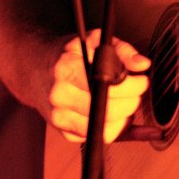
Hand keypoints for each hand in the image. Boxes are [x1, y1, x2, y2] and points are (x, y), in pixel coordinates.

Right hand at [48, 29, 149, 143]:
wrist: (36, 69)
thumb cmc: (70, 54)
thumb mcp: (95, 40)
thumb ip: (122, 50)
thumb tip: (142, 64)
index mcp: (66, 69)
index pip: (107, 85)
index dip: (132, 85)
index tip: (142, 80)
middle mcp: (59, 96)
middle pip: (108, 109)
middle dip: (132, 101)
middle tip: (138, 91)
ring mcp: (59, 117)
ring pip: (105, 128)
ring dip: (125, 118)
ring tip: (127, 102)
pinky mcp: (64, 132)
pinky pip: (98, 137)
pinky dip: (114, 128)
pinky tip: (117, 114)